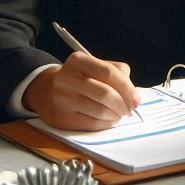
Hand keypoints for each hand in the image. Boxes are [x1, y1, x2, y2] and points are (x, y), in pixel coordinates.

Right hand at [23, 51, 139, 130]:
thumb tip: (135, 98)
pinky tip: (108, 120)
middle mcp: (67, 77)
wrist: (47, 90)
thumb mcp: (96, 67)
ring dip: (115, 116)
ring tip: (118, 114)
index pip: (109, 73)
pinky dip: (105, 124)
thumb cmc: (81, 78)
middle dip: (123, 105)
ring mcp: (62, 98)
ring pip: (99, 110)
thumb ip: (119, 76)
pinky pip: (91, 123)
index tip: (136, 99)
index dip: (127, 88)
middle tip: (129, 110)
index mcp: (78, 60)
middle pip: (105, 93)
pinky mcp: (61, 117)